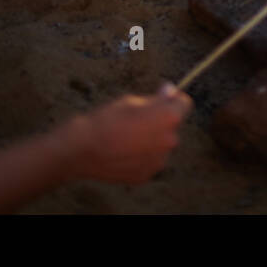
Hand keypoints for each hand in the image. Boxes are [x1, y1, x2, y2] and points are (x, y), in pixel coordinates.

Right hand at [69, 84, 191, 183]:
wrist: (82, 149)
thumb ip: (156, 99)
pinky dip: (141, 157)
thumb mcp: (132, 100)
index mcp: (169, 118)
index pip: (184, 104)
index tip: (161, 98)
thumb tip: (170, 91)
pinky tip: (123, 152)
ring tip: (126, 138)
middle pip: (172, 126)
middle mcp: (170, 140)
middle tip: (136, 120)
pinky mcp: (146, 175)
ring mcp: (159, 161)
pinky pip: (149, 161)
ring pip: (160, 145)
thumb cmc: (106, 119)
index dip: (172, 99)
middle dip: (160, 121)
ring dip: (151, 140)